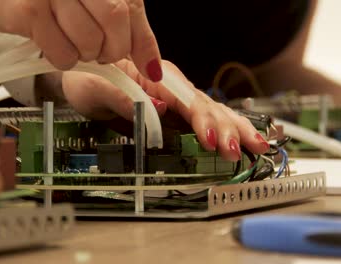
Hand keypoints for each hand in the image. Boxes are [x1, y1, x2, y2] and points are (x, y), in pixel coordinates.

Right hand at [0, 0, 161, 80]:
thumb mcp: (90, 5)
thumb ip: (126, 28)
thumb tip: (152, 67)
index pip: (133, 7)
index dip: (144, 44)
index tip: (151, 69)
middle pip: (116, 21)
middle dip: (112, 49)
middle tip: (100, 52)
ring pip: (90, 41)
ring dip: (85, 54)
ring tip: (71, 42)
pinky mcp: (32, 10)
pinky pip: (63, 53)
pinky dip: (63, 58)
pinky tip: (52, 43)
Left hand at [59, 60, 269, 160]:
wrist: (84, 81)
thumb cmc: (89, 81)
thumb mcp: (98, 90)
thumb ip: (125, 99)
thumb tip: (159, 109)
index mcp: (156, 77)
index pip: (186, 99)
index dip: (201, 121)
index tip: (209, 141)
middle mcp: (173, 86)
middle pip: (206, 106)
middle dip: (225, 129)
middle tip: (237, 151)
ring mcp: (179, 99)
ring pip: (214, 112)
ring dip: (235, 130)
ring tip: (255, 146)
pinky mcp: (179, 111)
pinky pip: (208, 119)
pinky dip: (227, 130)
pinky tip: (242, 139)